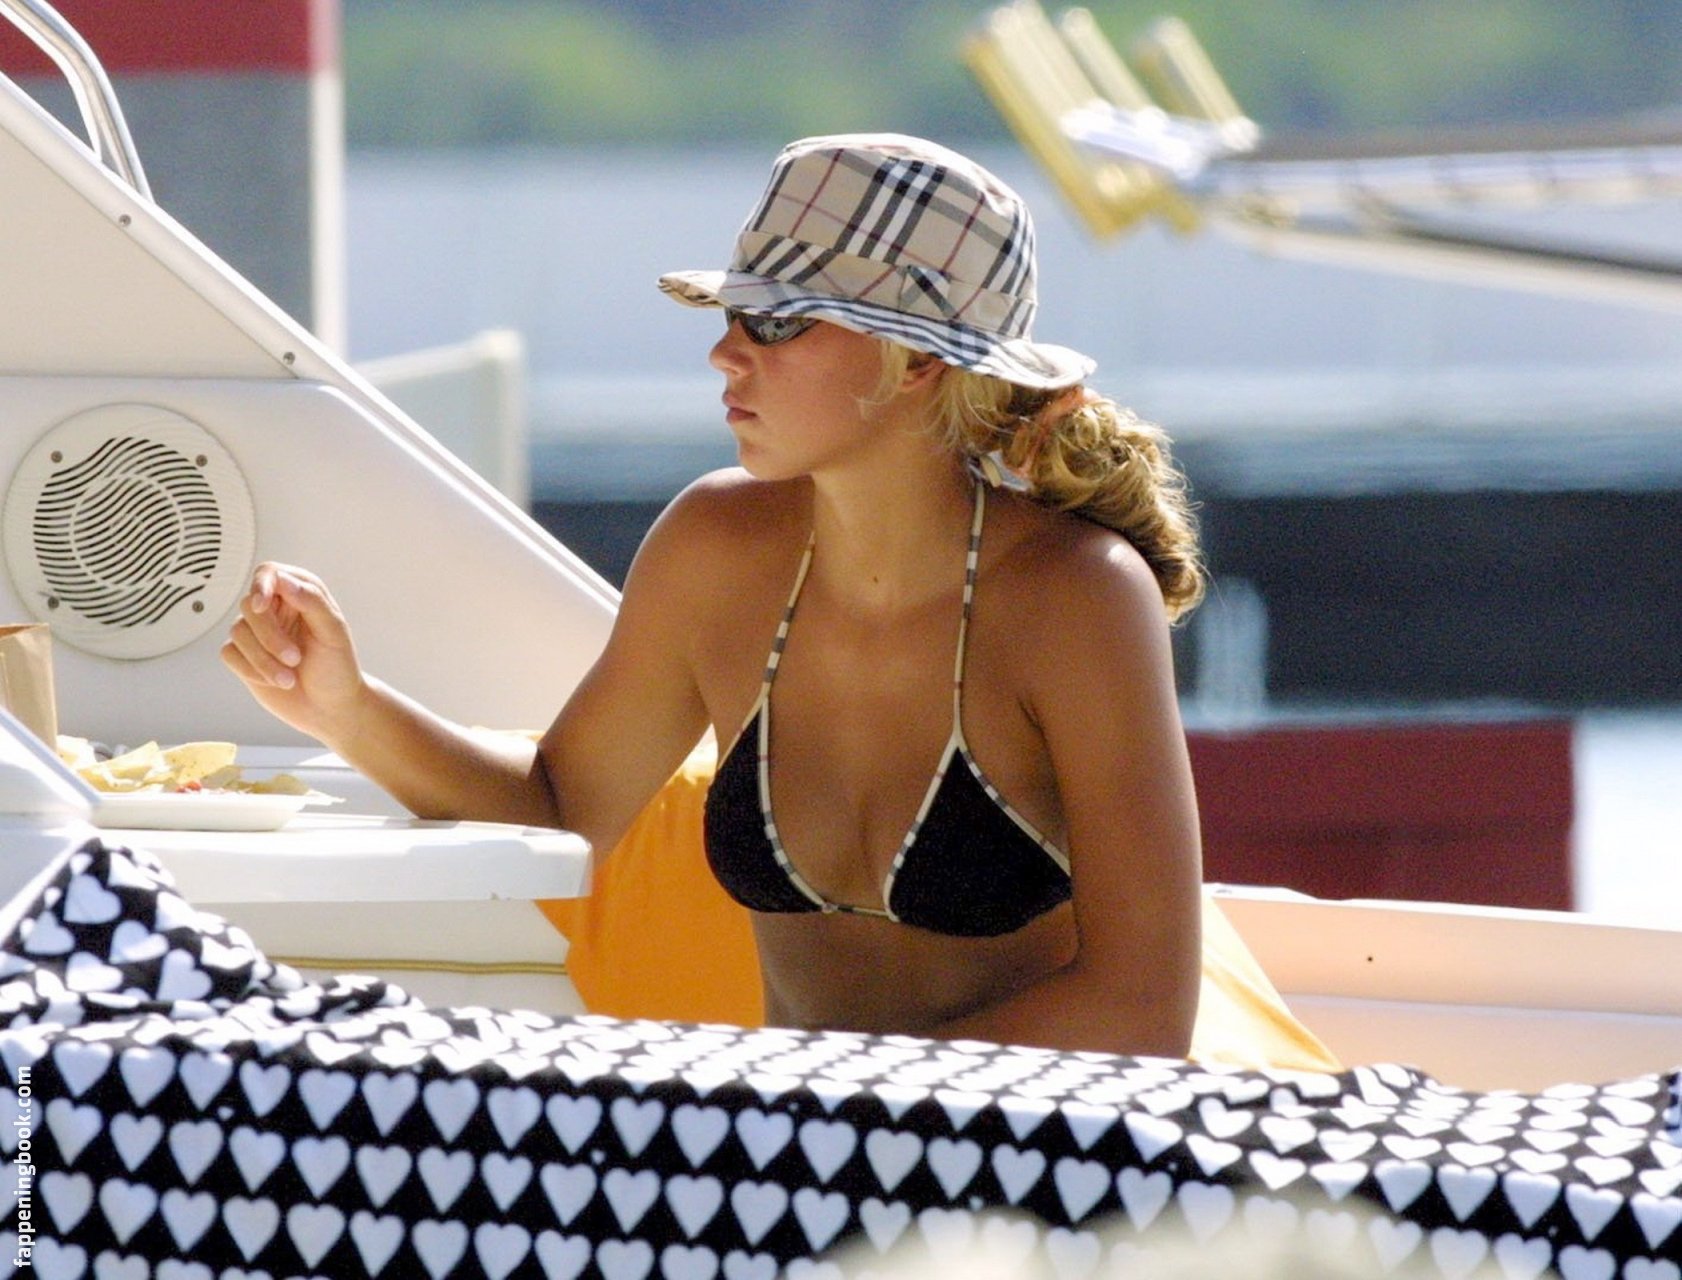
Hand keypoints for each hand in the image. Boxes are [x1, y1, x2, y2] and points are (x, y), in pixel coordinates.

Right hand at [221, 563, 366, 744]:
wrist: (330, 708)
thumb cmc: (337, 669)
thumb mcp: (333, 632)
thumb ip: (311, 601)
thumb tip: (284, 580)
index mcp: (300, 594)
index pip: (269, 573)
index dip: (261, 585)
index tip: (261, 605)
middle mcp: (276, 609)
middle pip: (249, 605)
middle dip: (269, 635)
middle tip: (294, 658)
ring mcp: (257, 632)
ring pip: (238, 631)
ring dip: (263, 659)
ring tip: (289, 678)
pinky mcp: (244, 655)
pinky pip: (230, 653)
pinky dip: (252, 669)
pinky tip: (275, 680)